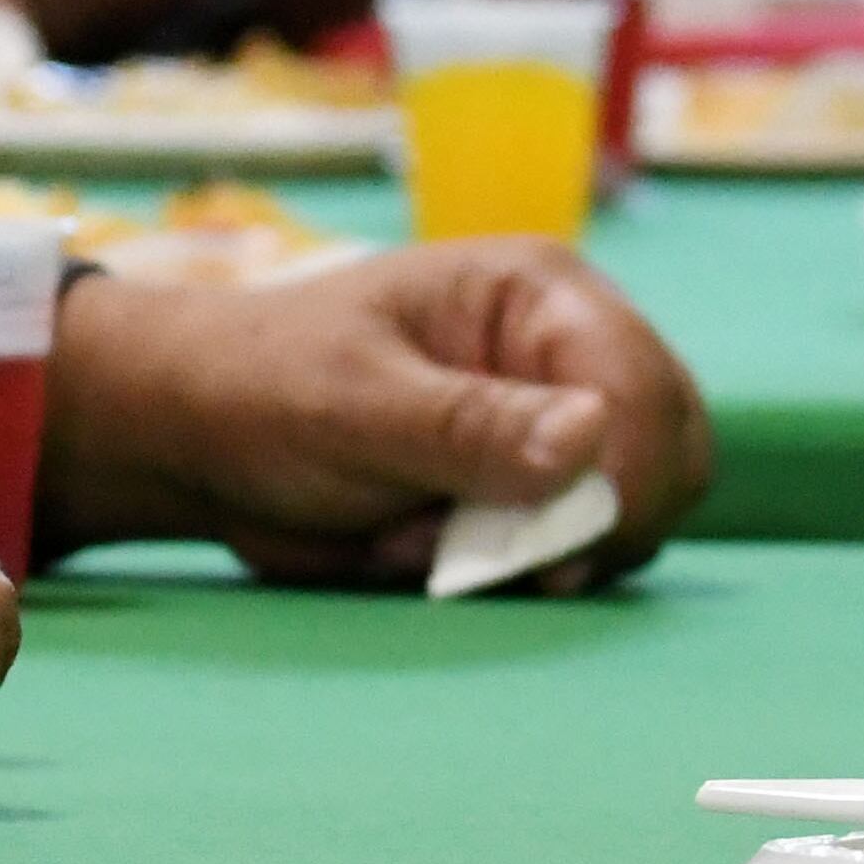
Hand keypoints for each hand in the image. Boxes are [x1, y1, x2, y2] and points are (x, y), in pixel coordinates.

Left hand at [41, 246, 712, 591]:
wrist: (197, 439)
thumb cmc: (259, 387)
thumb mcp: (352, 405)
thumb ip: (469, 426)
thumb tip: (597, 434)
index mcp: (539, 293)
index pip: (642, 388)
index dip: (622, 477)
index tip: (558, 550)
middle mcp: (566, 352)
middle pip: (667, 454)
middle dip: (581, 521)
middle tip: (474, 553)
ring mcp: (555, 425)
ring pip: (628, 514)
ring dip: (532, 553)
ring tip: (416, 538)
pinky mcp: (529, 490)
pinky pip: (574, 550)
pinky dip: (508, 570)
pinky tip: (416, 550)